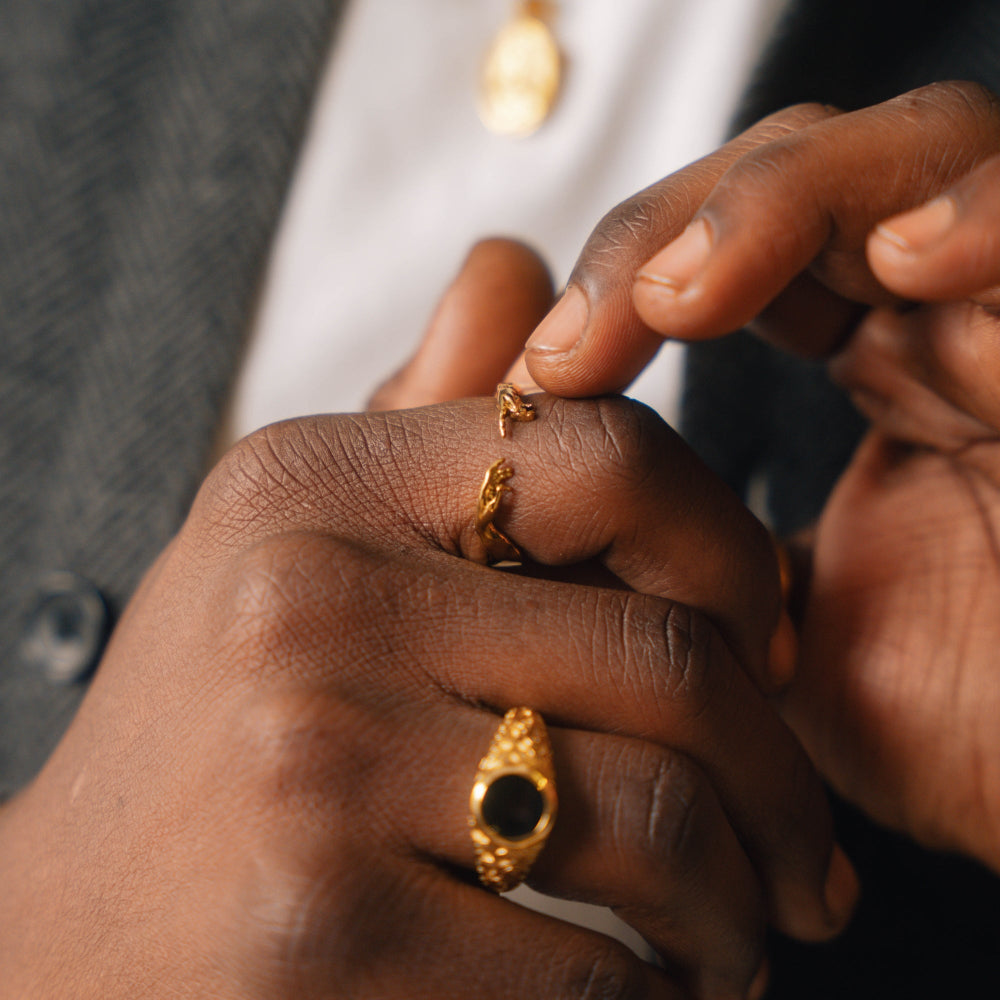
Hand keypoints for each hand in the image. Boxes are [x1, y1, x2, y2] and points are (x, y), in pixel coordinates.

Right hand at [0, 394, 854, 997]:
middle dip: (775, 776)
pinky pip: (586, 969)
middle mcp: (309, 601)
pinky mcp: (318, 934)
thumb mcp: (293, 542)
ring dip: (735, 901)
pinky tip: (656, 996)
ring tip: (739, 937)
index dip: (732, 552)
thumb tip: (516, 268)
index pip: (608, 457)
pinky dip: (654, 999)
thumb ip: (420, 411)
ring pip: (655, 823)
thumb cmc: (206, 736)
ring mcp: (311, 767)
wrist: (61, 930)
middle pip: (666, 662)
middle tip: (799, 853)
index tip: (766, 646)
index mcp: (314, 485)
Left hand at [518, 81, 999, 868]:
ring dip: (782, 201)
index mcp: (865, 359)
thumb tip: (514, 446)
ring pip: (919, 152)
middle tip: (578, 345)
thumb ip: (643, 528)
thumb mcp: (734, 616)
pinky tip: (905, 256)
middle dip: (673, 233)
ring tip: (684, 296)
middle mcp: (936, 322)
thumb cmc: (906, 721)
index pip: (735, 242)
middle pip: (805, 174)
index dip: (629, 272)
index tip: (537, 383)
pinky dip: (985, 214)